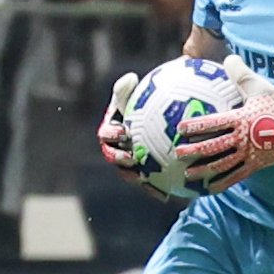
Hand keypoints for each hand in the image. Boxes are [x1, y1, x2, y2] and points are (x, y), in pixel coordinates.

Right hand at [96, 72, 168, 201]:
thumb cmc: (149, 98)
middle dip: (119, 159)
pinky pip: (146, 182)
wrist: (163, 113)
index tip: (123, 132)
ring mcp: (129, 160)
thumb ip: (131, 88)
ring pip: (128, 172)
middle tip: (132, 158)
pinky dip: (153, 189)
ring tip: (145, 180)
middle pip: (113, 155)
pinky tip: (166, 195)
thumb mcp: (141, 91)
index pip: (107, 133)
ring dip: (134, 177)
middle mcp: (118, 146)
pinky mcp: (143, 172)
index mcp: (113, 128)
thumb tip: (129, 78)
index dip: (111, 134)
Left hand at [177, 55, 273, 192]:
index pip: (213, 123)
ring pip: (221, 165)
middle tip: (177, 154)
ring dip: (203, 170)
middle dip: (193, 151)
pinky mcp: (256, 165)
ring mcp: (248, 154)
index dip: (195, 125)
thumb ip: (242, 74)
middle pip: (213, 147)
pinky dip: (222, 183)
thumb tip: (228, 59)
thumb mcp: (261, 87)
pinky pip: (236, 176)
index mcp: (239, 119)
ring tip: (188, 175)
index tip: (179, 129)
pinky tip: (210, 188)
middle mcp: (241, 138)